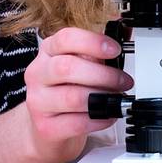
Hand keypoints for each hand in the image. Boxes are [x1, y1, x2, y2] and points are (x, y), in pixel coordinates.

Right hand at [20, 27, 132, 162]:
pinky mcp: (46, 127)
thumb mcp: (77, 66)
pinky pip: (76, 123)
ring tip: (117, 99)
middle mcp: (38, 74)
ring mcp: (38, 101)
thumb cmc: (64, 92)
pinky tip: (107, 116)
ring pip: (72, 97)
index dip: (92, 42)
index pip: (65, 39)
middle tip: (123, 81)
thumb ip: (96, 52)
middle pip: (67, 68)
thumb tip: (124, 33)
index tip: (114, 49)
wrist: (44, 129)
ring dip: (103, 98)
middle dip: (103, 74)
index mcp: (47, 53)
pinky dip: (98, 120)